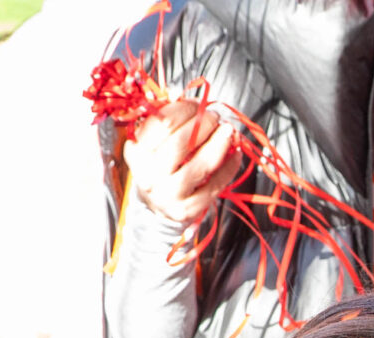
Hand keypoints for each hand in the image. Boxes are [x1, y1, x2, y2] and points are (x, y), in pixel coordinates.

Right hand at [122, 92, 244, 226]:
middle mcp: (149, 174)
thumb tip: (178, 92)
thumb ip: (164, 116)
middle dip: (203, 124)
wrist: (157, 206)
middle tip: (216, 116)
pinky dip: (229, 167)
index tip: (198, 104)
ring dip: (219, 144)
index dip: (184, 109)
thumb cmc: (158, 165)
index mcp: (137, 151)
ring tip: (229, 130)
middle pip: (182, 142)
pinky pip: (214, 185)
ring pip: (200, 165)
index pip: (162, 123)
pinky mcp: (188, 209)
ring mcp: (169, 194)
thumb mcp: (153, 140)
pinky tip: (235, 153)